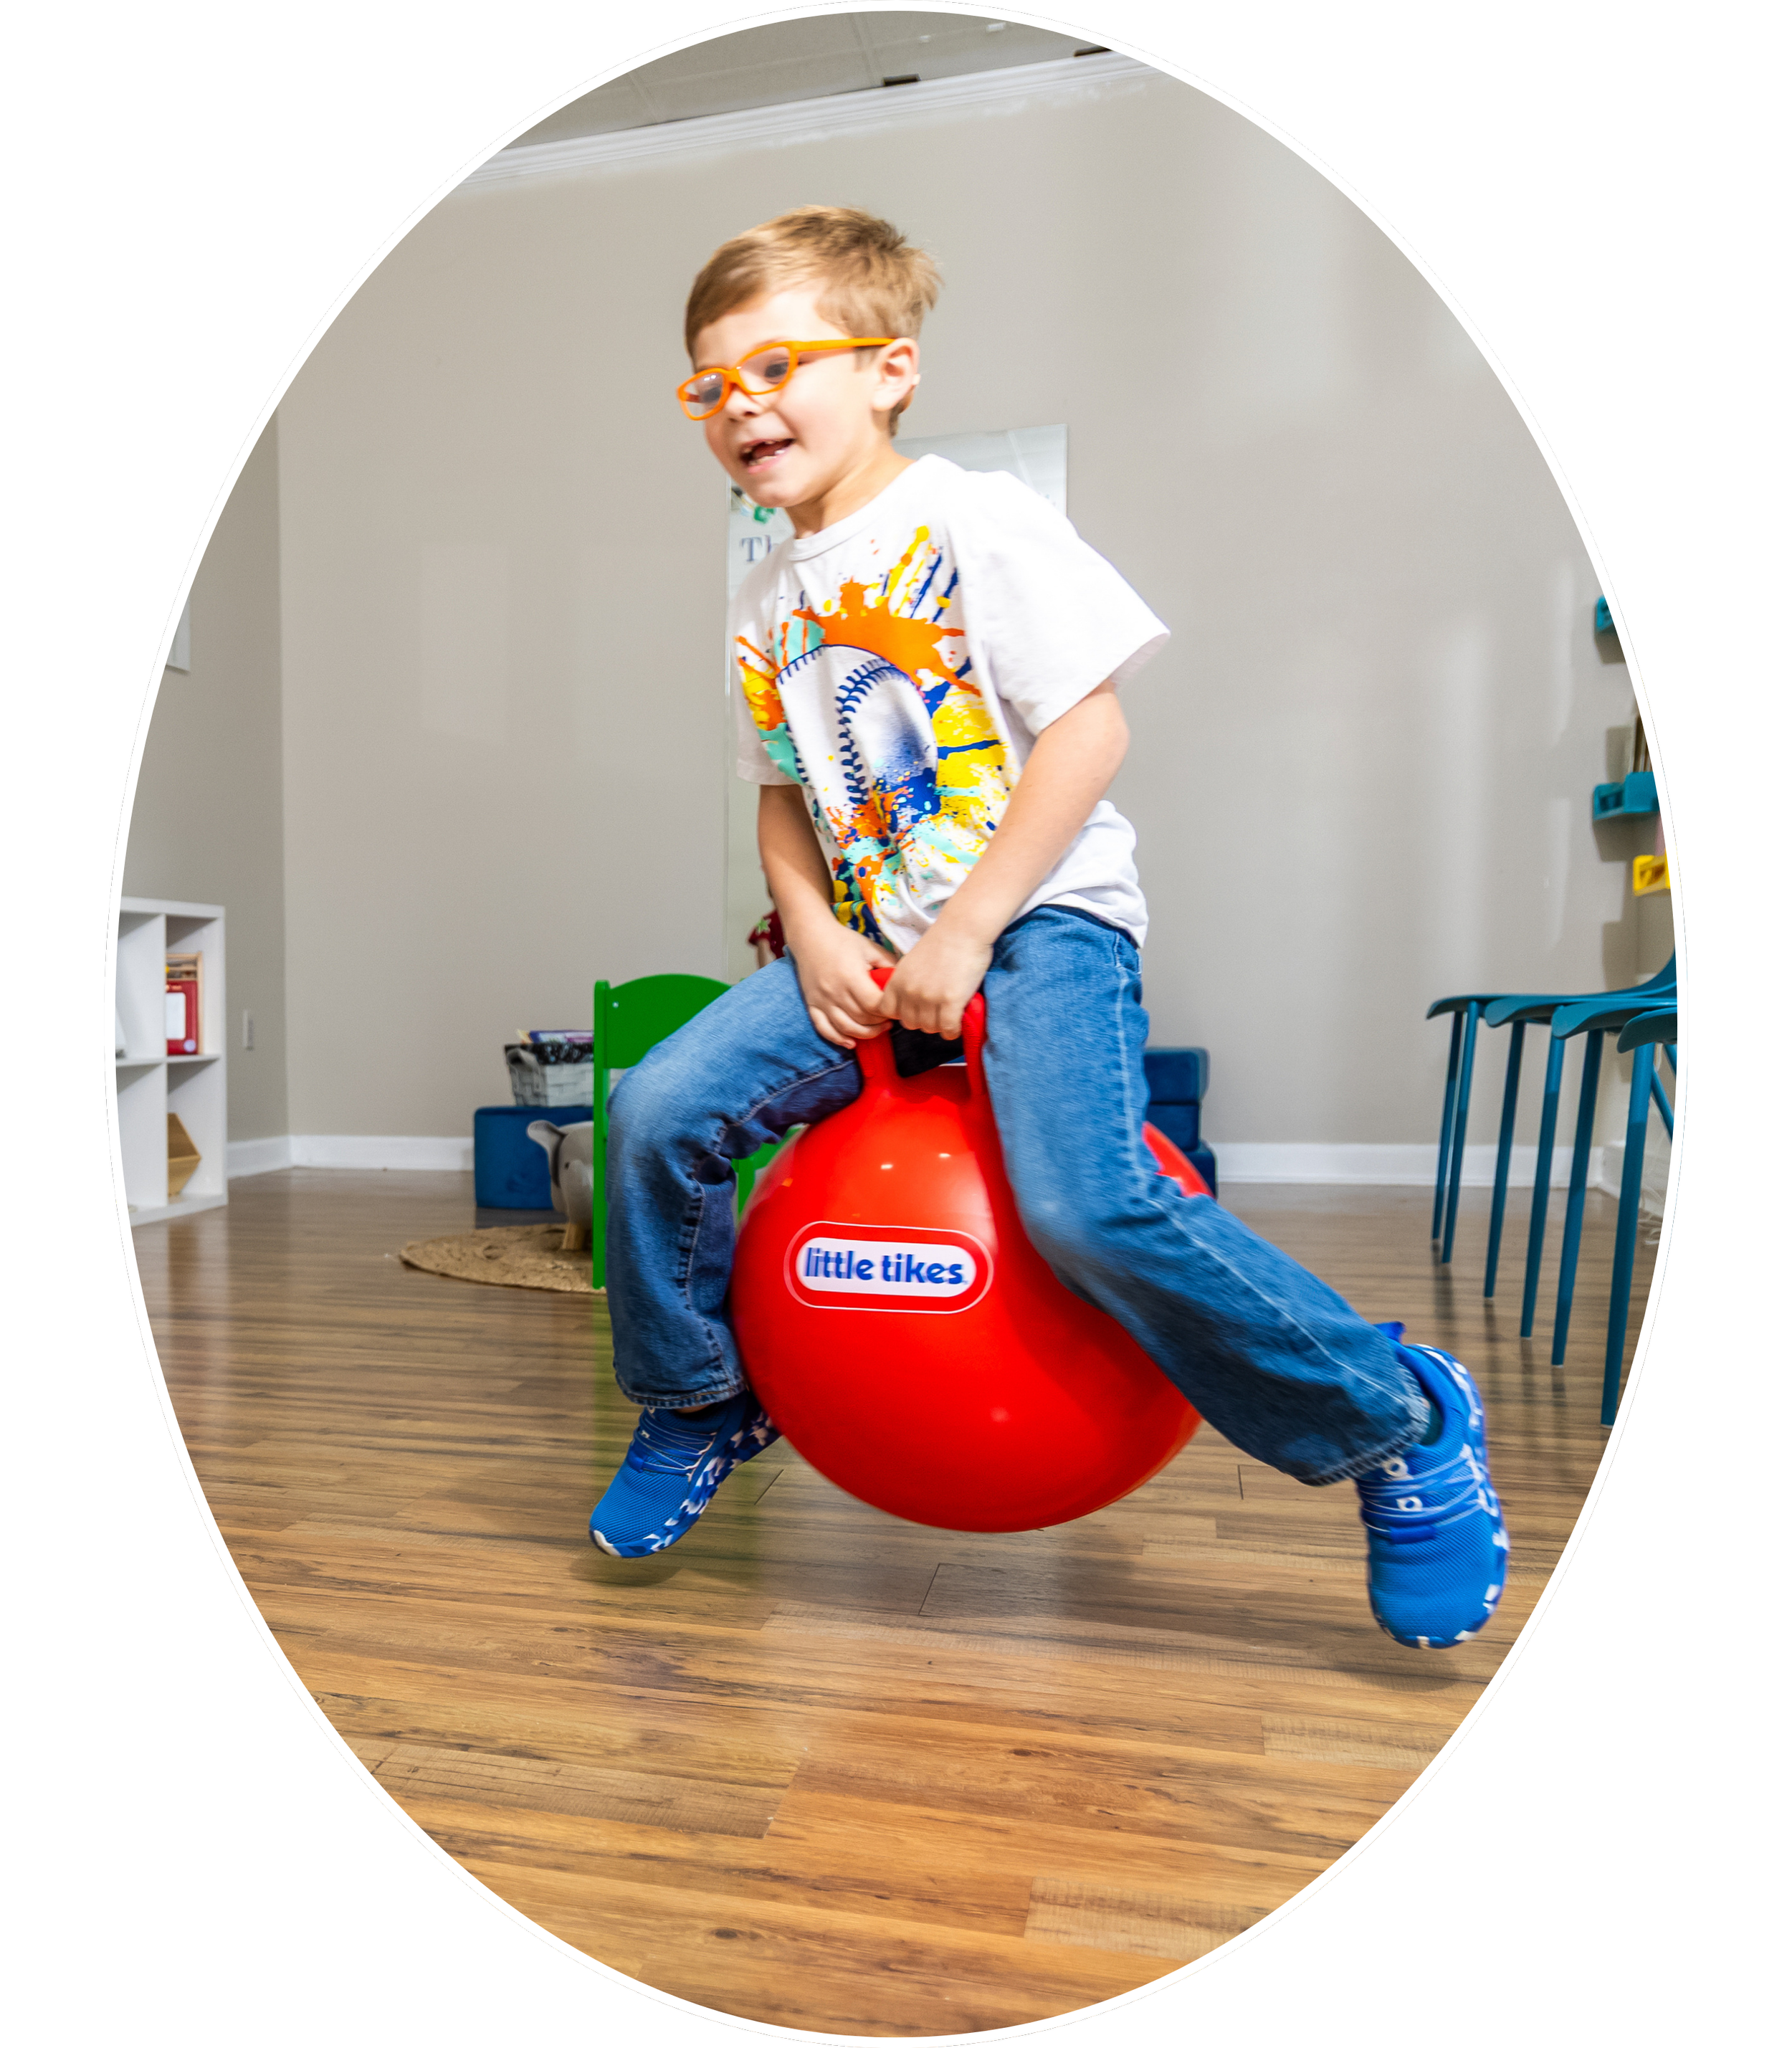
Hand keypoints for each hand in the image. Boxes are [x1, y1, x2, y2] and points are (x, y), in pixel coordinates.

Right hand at [789, 921, 896, 1047]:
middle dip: (880, 1022)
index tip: (897, 1008)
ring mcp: (822, 1001)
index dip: (888, 1011)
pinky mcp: (812, 1004)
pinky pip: (823, 1028)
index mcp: (851, 977)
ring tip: (878, 1029)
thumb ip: (889, 964)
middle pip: (862, 1018)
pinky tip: (851, 1043)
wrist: (810, 936)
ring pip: (845, 1027)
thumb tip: (905, 981)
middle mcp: (835, 992)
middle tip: (891, 1019)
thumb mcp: (870, 948)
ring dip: (865, 1034)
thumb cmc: (843, 940)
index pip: (874, 1005)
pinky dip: (837, 1039)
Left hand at [876, 923, 992, 1039]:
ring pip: (929, 1028)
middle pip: (910, 1023)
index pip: (887, 1011)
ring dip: (939, 1026)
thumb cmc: (941, 942)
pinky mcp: (951, 1002)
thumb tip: (910, 1002)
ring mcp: (929, 998)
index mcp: (897, 981)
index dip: (901, 1013)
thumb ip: (906, 982)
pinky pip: (948, 1029)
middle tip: (936, 1013)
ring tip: (948, 1017)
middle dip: (923, 1021)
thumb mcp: (911, 962)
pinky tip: (957, 1024)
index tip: (914, 1010)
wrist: (963, 929)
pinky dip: (952, 1031)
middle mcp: (909, 991)